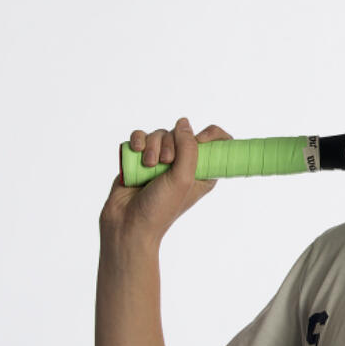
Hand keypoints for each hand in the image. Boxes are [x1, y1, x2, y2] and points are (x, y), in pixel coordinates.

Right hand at [99, 118, 232, 245]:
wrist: (127, 223)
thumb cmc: (161, 208)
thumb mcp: (183, 178)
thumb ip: (189, 148)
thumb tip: (184, 123)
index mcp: (202, 171)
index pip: (216, 143)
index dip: (211, 135)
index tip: (201, 139)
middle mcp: (182, 164)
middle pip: (182, 134)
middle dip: (171, 144)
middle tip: (165, 163)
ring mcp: (160, 160)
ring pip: (159, 134)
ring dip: (152, 145)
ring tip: (148, 164)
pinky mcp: (139, 159)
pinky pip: (140, 137)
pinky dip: (138, 141)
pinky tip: (136, 151)